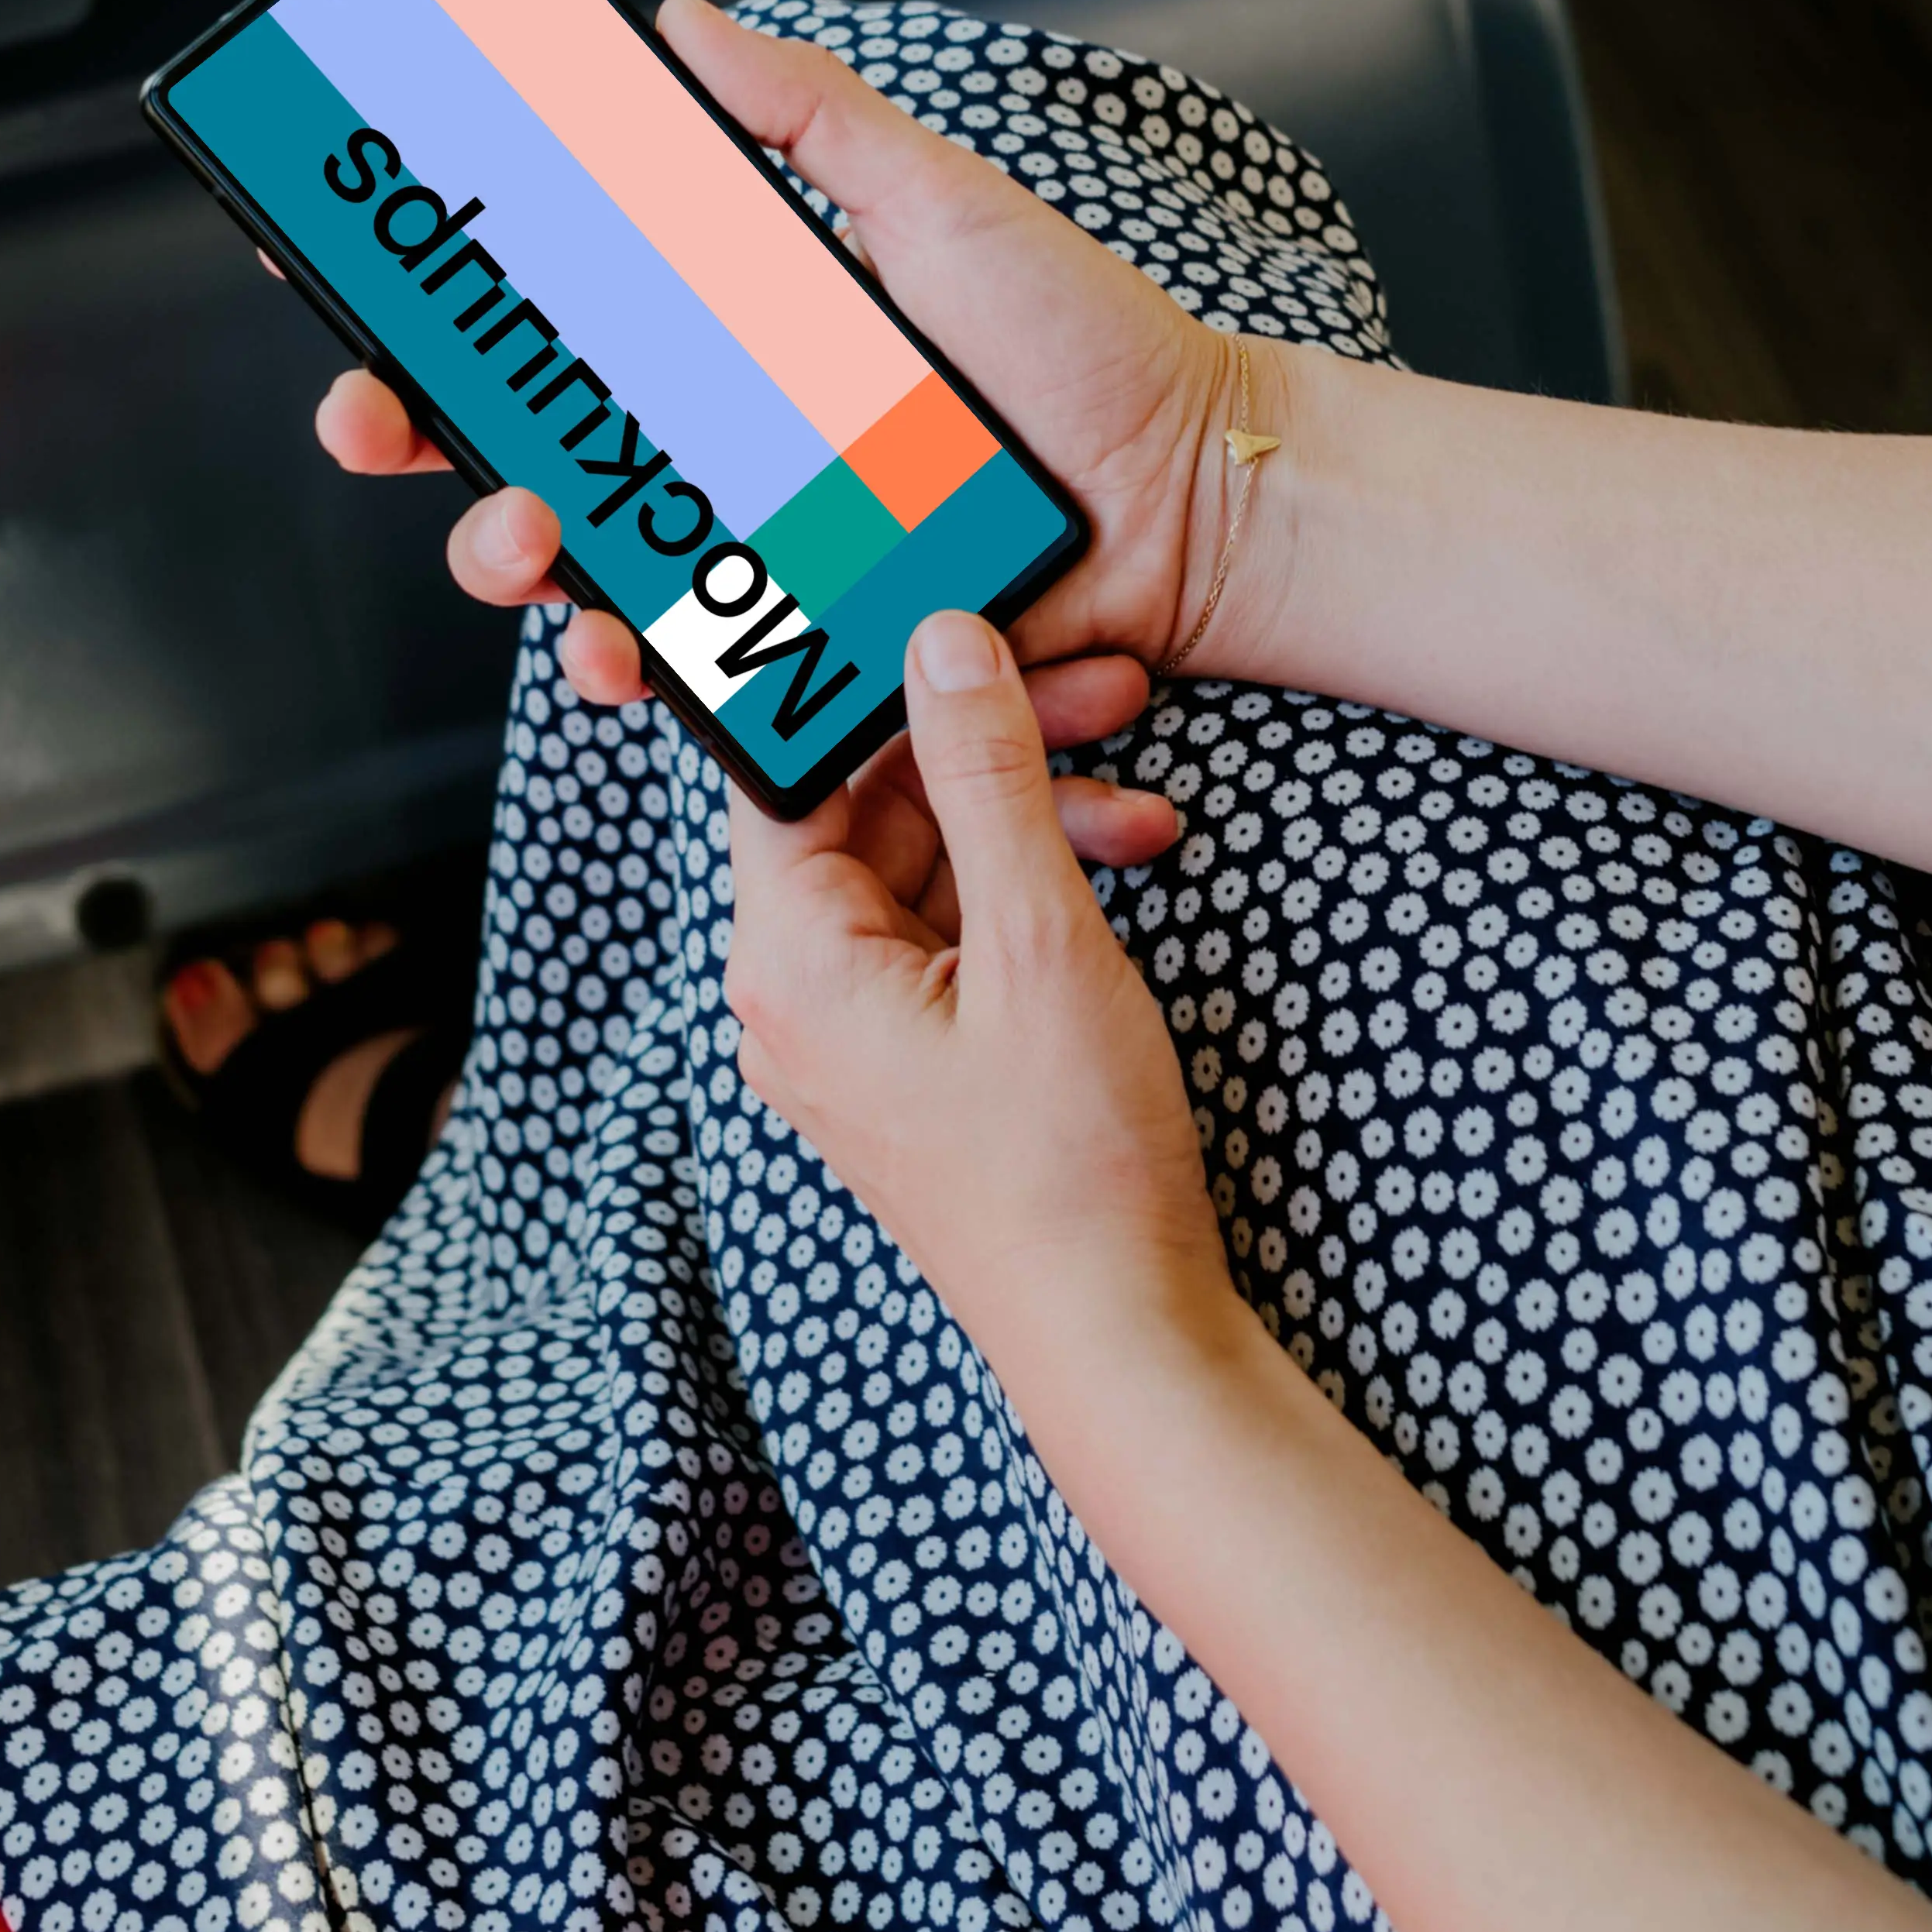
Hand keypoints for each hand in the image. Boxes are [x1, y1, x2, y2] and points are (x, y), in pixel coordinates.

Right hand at [314, 0, 1245, 709]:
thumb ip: (806, 117)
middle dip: (437, 459)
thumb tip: (683, 25)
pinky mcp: (812, 648)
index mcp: (735, 352)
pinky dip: (647, 669)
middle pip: (532, 467)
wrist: (1192, 492)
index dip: (442, 340)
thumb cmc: (1085, 350)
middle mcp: (731, 461)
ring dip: (521, 571)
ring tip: (535, 550)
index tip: (364, 318)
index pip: (554, 344)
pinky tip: (631, 652)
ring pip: (588, 584)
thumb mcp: (935, 202)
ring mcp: (764, 562)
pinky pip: (701, 672)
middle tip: (400, 434)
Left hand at [723, 610, 1233, 1373]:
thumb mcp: (1040, 940)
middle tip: (1102, 682)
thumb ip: (988, 779)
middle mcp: (795, 991)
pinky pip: (954, 923)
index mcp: (787, 959)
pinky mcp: (916, 1053)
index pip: (785, 764)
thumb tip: (940, 642)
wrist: (1119, 1329)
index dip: (857, 674)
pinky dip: (1032, 882)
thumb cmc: (1069, 1162)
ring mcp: (855, 1028)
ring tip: (1146, 787)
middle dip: (986, 738)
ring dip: (1030, 808)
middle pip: (869, 804)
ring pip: (926, 859)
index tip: (932, 602)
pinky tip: (1129, 852)